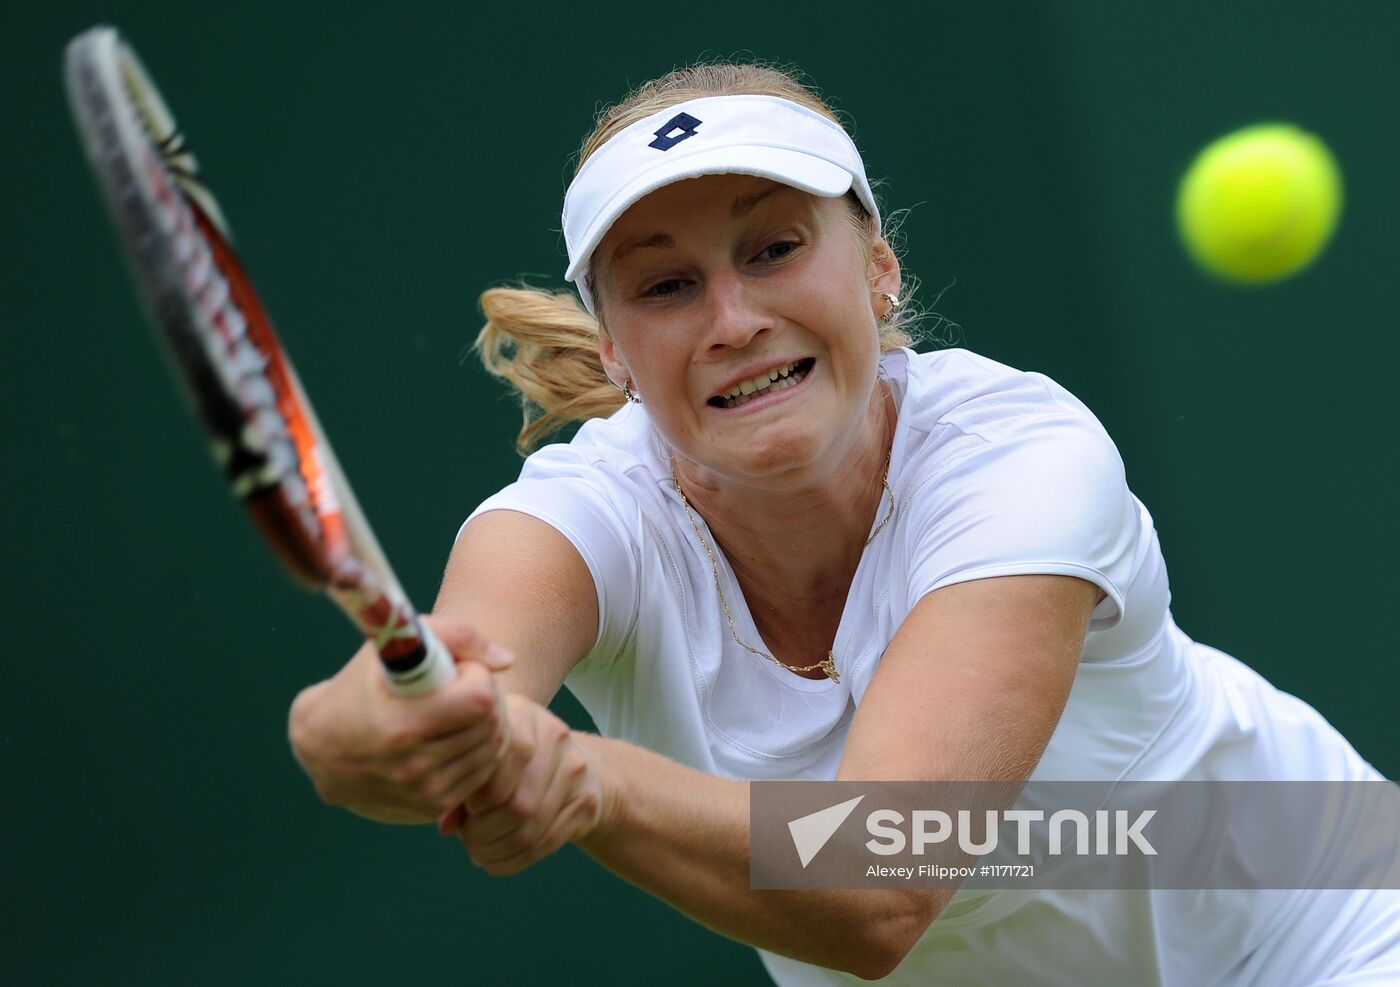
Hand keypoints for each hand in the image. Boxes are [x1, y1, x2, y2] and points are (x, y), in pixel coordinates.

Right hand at [288, 615, 515, 823]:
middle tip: (465, 688)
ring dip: (485, 726)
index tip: (459, 671)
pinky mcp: (430, 808)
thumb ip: (457, 636)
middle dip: (487, 699)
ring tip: (458, 711)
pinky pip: (481, 776)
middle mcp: (414, 765)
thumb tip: (507, 660)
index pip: (481, 699)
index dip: (477, 676)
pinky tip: (455, 737)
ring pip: (492, 751)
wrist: (320, 747)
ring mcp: (424, 792)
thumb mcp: (397, 646)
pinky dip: (477, 752)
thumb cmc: (362, 686)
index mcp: (404, 724)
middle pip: (491, 724)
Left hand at [436, 695, 605, 875]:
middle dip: (484, 830)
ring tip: (478, 852)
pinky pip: (546, 842)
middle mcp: (555, 737)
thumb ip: (463, 786)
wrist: (574, 768)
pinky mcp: (586, 802)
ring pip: (531, 826)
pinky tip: (495, 861)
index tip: (466, 810)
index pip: (499, 762)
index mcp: (523, 716)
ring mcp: (575, 769)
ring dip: (497, 849)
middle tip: (467, 840)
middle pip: (517, 800)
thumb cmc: (514, 764)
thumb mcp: (488, 759)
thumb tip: (445, 826)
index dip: (477, 795)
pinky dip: (514, 860)